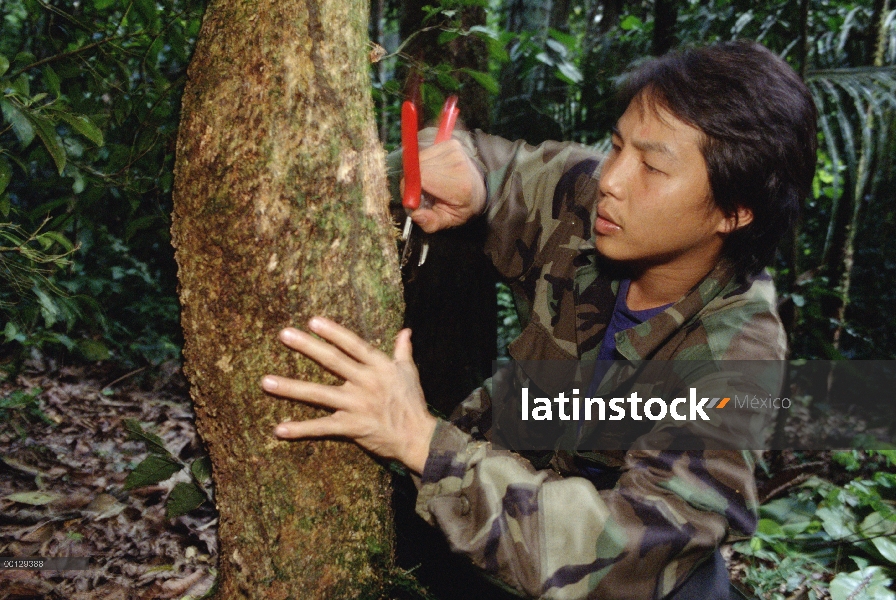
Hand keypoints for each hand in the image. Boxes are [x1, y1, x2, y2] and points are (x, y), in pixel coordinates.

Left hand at [262, 317, 436, 473]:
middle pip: (332, 361)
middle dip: (307, 347)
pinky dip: (300, 429)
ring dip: (291, 387)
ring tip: (266, 381)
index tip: (312, 321)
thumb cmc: (413, 403)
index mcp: (379, 366)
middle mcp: (366, 382)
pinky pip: (322, 428)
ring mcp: (357, 405)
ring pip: (318, 394)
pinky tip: (279, 429)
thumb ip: (403, 350)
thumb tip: (406, 330)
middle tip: (283, 334)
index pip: (353, 344)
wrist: (418, 437)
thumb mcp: (409, 373)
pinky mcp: (351, 427)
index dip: (333, 332)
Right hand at [409, 138, 486, 232]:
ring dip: (417, 173)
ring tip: (429, 184)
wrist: (480, 189)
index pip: (423, 177)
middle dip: (412, 182)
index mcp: (460, 185)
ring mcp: (454, 150)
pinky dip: (423, 164)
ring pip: (418, 159)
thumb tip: (415, 215)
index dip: (410, 188)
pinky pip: (424, 153)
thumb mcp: (449, 221)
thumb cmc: (462, 206)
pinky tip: (433, 173)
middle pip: (418, 167)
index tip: (413, 199)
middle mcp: (458, 164)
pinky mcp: (450, 142)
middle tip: (421, 194)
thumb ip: (431, 222)